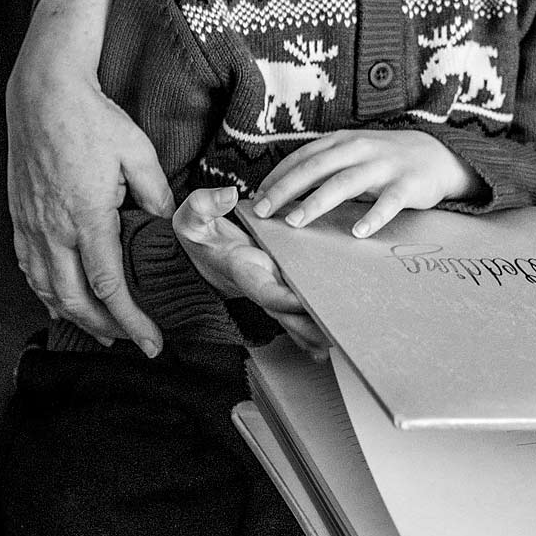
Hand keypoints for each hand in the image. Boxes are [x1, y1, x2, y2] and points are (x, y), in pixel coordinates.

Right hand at [6, 0, 172, 354]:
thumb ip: (157, 195)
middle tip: (131, 342)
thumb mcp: (138, 152)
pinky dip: (45, 292)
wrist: (43, 93)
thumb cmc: (92, 118)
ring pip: (47, 289)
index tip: (150, 343)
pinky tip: (59, 300)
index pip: (108, 286)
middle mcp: (53, 229)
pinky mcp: (20, 216)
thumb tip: (172, 224)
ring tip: (100, 330)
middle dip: (104, 328)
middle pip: (74, 299)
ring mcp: (32, 225)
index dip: (130, 321)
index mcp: (86, 218)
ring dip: (74, 316)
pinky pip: (29, 267)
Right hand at [172, 186, 328, 354]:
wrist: (204, 252)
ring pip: (295, 318)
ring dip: (316, 331)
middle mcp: (261, 287)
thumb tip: (228, 196)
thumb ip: (206, 205)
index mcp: (244, 272)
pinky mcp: (281, 289)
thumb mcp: (193, 217)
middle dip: (309, 325)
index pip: (266, 291)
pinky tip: (332, 340)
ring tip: (342, 338)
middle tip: (336, 332)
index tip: (304, 301)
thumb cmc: (201, 236)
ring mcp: (272, 291)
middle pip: (287, 315)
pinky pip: (297, 313)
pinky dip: (313, 327)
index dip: (285, 300)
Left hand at [252, 130, 481, 236]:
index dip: (278, 177)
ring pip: (346, 183)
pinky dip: (373, 217)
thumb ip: (324, 168)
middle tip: (264, 212)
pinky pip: (389, 202)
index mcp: (342, 142)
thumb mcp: (353, 155)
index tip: (256, 199)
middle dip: (287, 190)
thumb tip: (284, 192)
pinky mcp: (407, 184)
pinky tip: (358, 233)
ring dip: (318, 202)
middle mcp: (360, 149)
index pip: (303, 157)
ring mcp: (384, 166)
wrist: (438, 155)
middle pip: (316, 168)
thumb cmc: (385, 160)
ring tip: (296, 222)